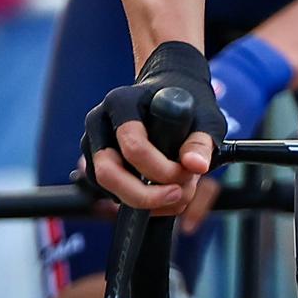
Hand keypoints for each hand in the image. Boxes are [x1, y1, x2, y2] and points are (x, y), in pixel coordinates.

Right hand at [81, 41, 227, 217]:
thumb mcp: (203, 117)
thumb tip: (196, 166)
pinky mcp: (96, 165)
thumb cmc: (186, 103)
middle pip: (107, 173)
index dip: (160, 169)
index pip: (133, 145)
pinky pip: (113, 195)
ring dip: (146, 201)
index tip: (187, 173)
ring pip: (109, 189)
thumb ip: (200, 142)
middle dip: (144, 195)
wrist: (170, 94)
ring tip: (180, 191)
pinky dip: (141, 203)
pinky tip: (166, 193)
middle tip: (178, 195)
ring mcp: (93, 145)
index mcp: (121, 102)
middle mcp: (99, 123)